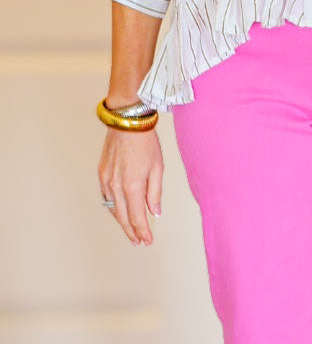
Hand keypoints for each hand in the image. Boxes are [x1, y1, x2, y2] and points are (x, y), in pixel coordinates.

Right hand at [98, 127, 163, 244]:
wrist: (127, 122)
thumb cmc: (145, 142)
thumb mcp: (157, 167)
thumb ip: (155, 193)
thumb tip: (154, 212)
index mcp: (132, 186)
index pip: (137, 217)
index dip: (143, 231)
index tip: (148, 240)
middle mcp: (116, 186)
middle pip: (123, 217)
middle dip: (132, 231)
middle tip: (139, 241)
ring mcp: (106, 180)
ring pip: (113, 209)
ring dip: (122, 221)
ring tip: (131, 230)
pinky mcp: (101, 174)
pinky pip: (106, 197)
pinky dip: (114, 207)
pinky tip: (120, 210)